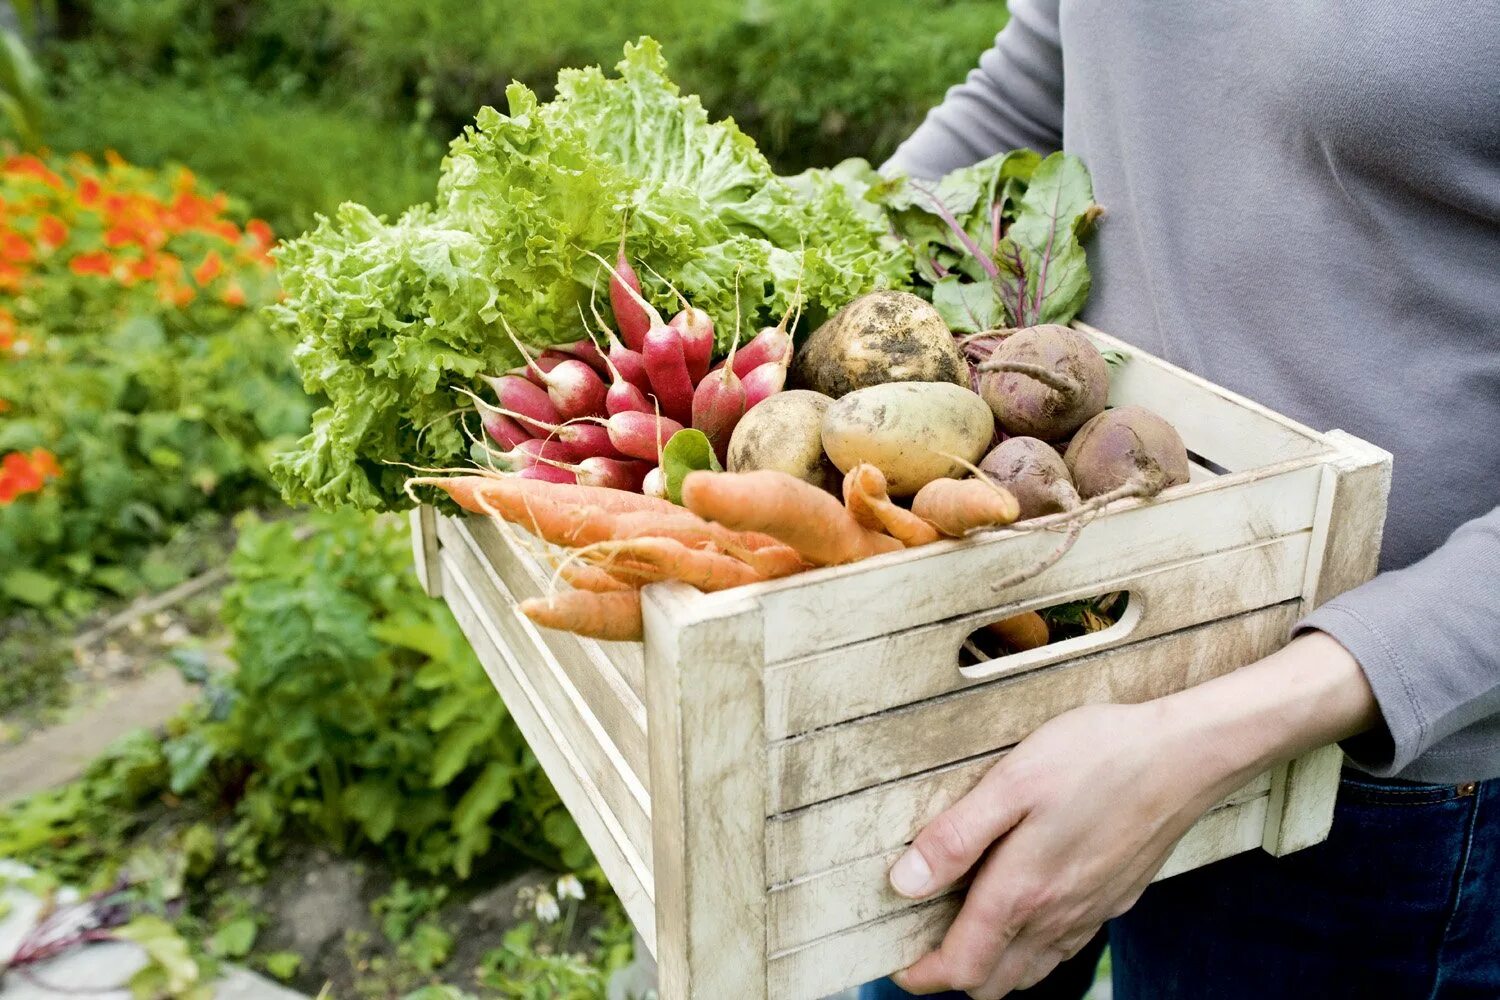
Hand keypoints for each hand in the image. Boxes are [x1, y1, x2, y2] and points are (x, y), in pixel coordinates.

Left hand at [887, 700, 1227, 996]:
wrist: (1185, 756)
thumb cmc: (1097, 756)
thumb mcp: (1012, 782)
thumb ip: (956, 837)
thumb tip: (905, 882)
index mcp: (1024, 891)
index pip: (962, 966)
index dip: (922, 974)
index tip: (896, 962)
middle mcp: (1057, 915)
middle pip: (993, 982)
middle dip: (953, 973)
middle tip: (923, 939)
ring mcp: (1090, 912)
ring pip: (1030, 971)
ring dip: (992, 964)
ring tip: (965, 926)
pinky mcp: (1114, 899)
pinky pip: (1063, 947)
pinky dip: (1032, 948)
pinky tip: (1024, 908)